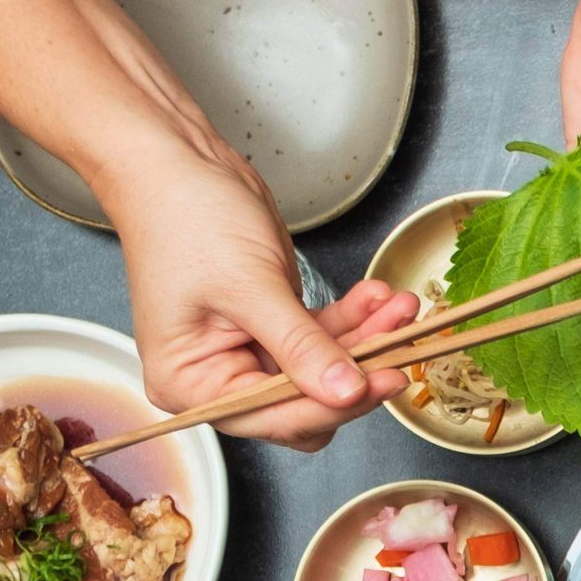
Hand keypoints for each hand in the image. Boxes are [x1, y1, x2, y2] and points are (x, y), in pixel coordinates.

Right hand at [104, 135, 418, 451]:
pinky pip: (322, 338)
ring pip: (323, 371)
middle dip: (355, 372)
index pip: (275, 417)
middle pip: (305, 404)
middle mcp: (217, 379)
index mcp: (191, 384)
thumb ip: (301, 346)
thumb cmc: (187, 217)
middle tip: (400, 344)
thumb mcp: (250, 286)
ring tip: (399, 308)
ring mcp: (248, 354)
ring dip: (364, 340)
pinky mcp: (274, 329)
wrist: (180, 163)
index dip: (334, 405)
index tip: (385, 382)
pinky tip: (377, 297)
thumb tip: (347, 392)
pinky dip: (352, 319)